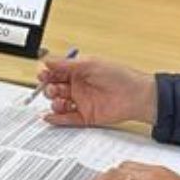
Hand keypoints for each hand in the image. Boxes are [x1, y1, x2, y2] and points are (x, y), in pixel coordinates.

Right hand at [40, 58, 156, 127]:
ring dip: (54, 103)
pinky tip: (50, 117)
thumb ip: (66, 64)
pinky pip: (67, 119)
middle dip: (49, 89)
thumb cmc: (119, 76)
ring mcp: (82, 102)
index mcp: (79, 72)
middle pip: (55, 89)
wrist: (136, 95)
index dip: (48, 74)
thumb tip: (47, 60)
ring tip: (59, 101)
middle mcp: (79, 87)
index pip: (57, 73)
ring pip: (59, 104)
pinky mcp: (86, 116)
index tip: (42, 75)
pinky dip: (57, 119)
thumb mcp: (89, 64)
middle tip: (52, 89)